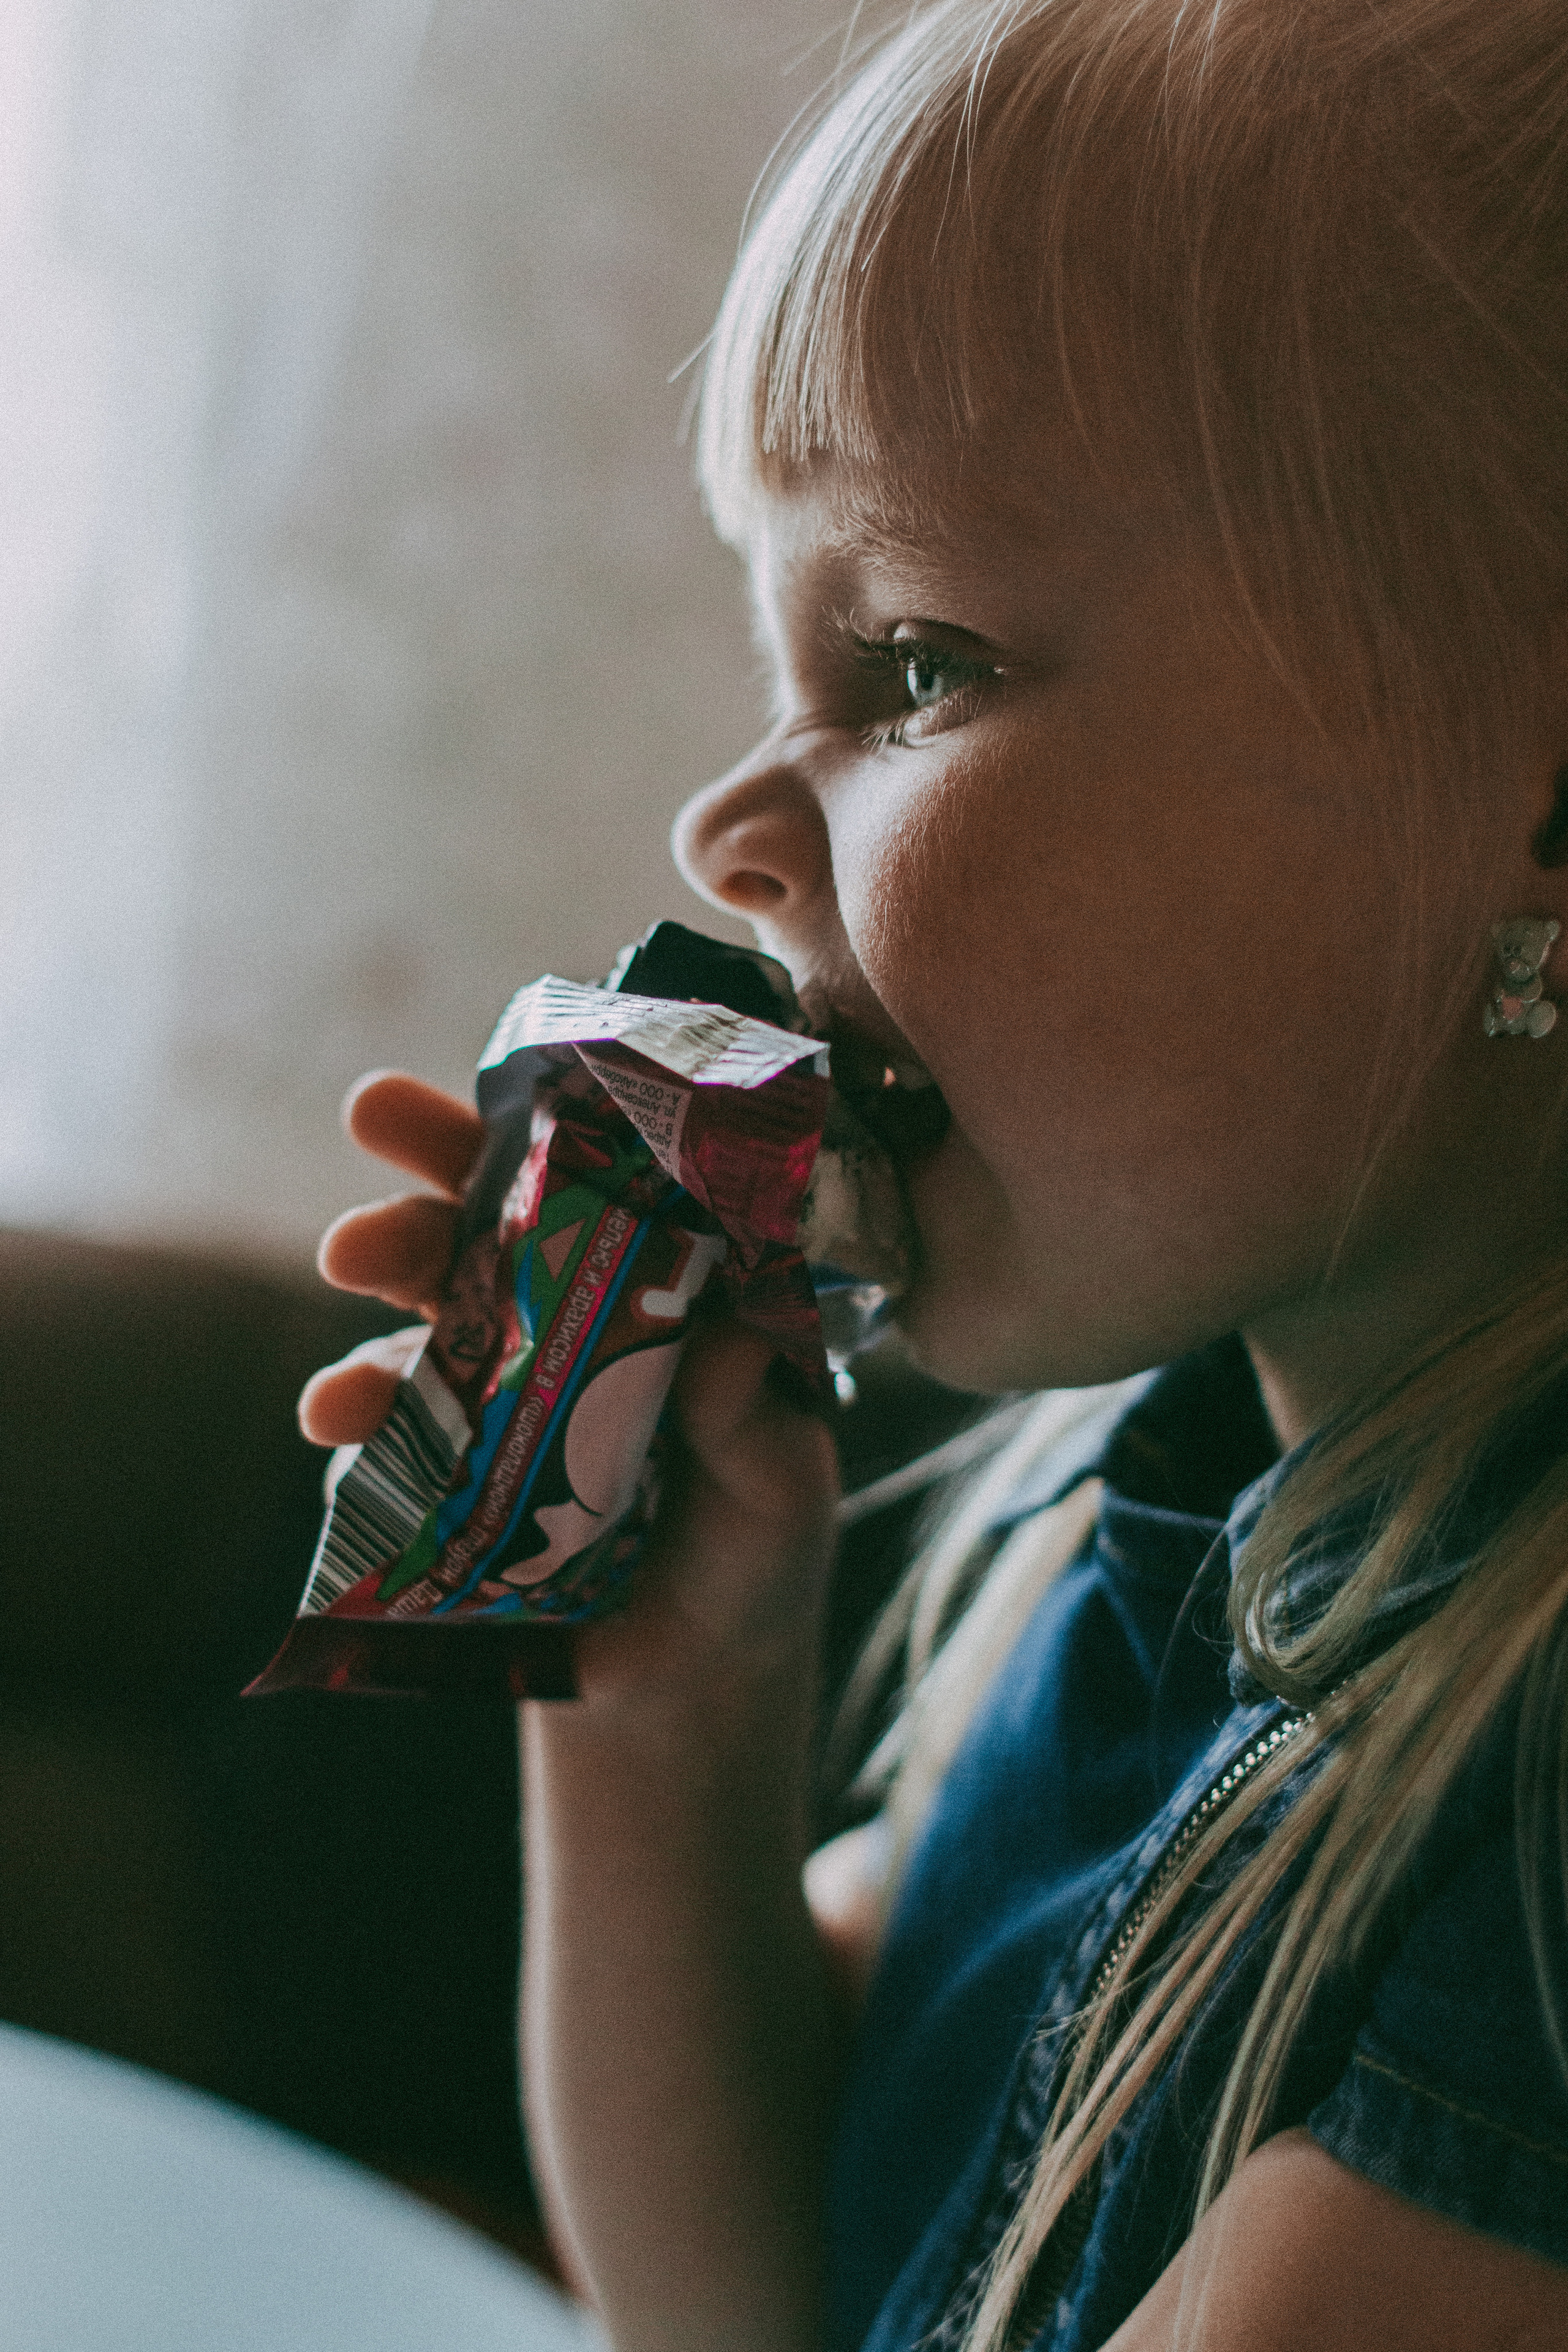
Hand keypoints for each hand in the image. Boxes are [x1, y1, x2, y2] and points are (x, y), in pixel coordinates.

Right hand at [300, 1070, 839, 1706]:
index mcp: (644, 1286)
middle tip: (368, 1181)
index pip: (589, 1178)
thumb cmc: (755, 1548)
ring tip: (343, 1330)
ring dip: (371, 1313)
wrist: (694, 1675)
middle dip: (415, 1197)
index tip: (500, 1082)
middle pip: (477, 1228)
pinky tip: (334, 1424)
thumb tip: (734, 1345)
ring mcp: (488, 1393)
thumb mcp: (785, 1485)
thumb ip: (759, 1419)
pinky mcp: (439, 1476)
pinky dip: (354, 1425)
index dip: (536, 1123)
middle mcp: (553, 1317)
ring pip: (413, 1323)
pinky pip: (384, 1439)